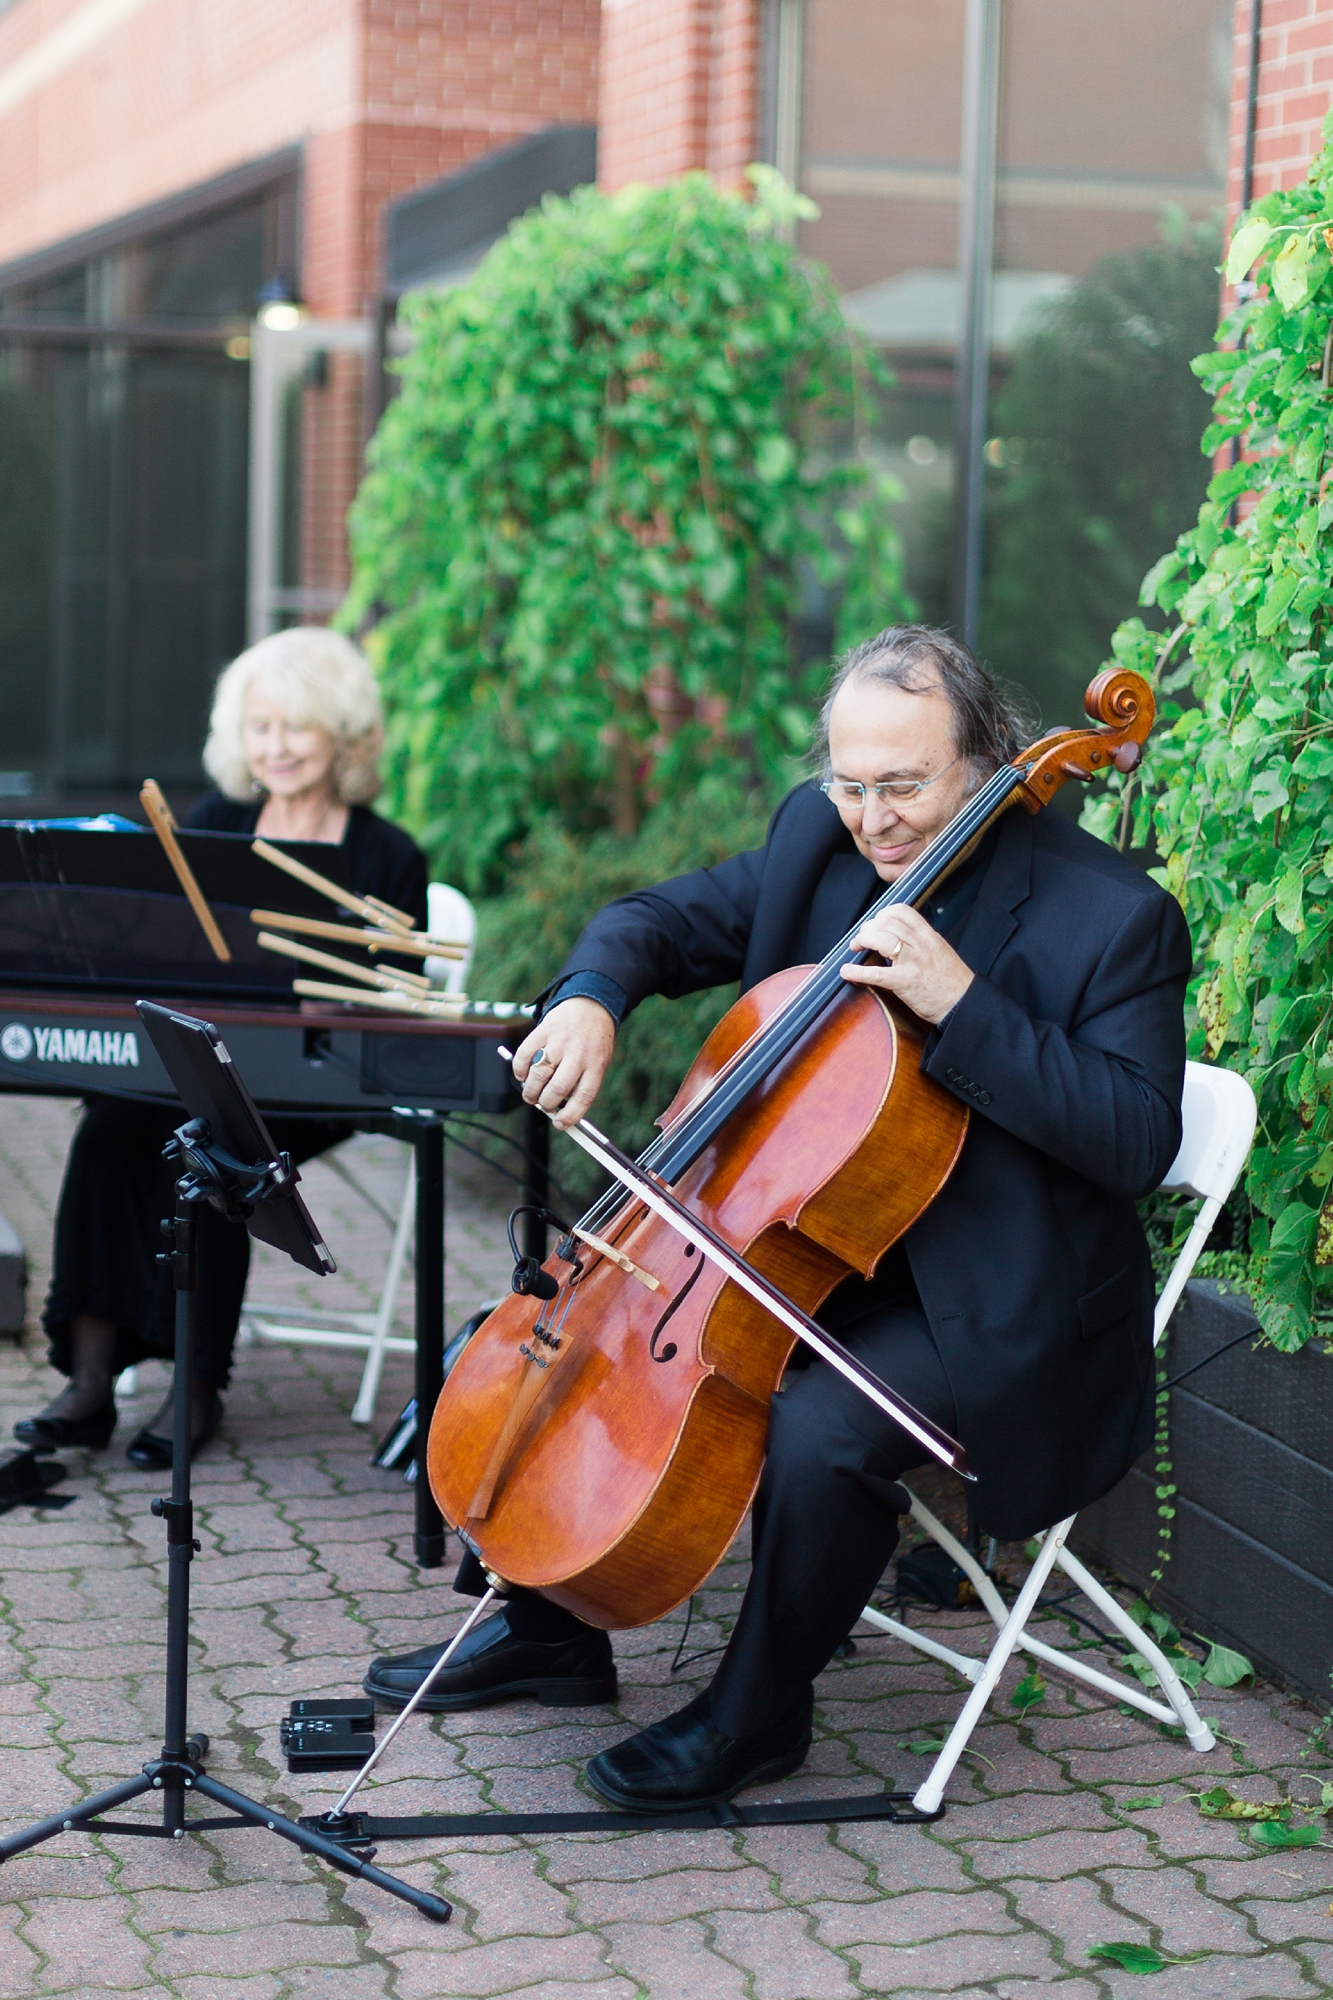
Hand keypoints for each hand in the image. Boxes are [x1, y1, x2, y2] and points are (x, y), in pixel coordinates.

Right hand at [512, 998, 616, 1129]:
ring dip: (530, 1090)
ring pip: (539, 1073)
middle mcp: (578, 1053)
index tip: (560, 1124)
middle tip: (542, 1104)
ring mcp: (560, 1041)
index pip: (583, 1097)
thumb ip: (581, 1084)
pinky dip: (519, 1069)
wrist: (591, 1005)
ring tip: (530, 1094)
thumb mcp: (598, 1062)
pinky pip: (525, 1054)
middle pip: (558, 1088)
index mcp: (596, 1064)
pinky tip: (522, 1074)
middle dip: (545, 1103)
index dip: (570, 1116)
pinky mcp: (544, 1030)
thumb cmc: (593, 1041)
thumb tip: (560, 1111)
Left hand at [840, 904, 972, 1025]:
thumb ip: (921, 942)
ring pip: (880, 939)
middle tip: (861, 938)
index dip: (883, 913)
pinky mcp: (905, 982)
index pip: (902, 911)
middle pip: (886, 922)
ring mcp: (912, 962)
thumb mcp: (940, 951)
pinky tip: (846, 972)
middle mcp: (920, 944)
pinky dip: (857, 972)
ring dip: (861, 940)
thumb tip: (899, 937)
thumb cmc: (952, 981)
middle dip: (867, 928)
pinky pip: (877, 973)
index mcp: (929, 936)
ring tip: (855, 948)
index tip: (875, 922)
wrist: (963, 1003)